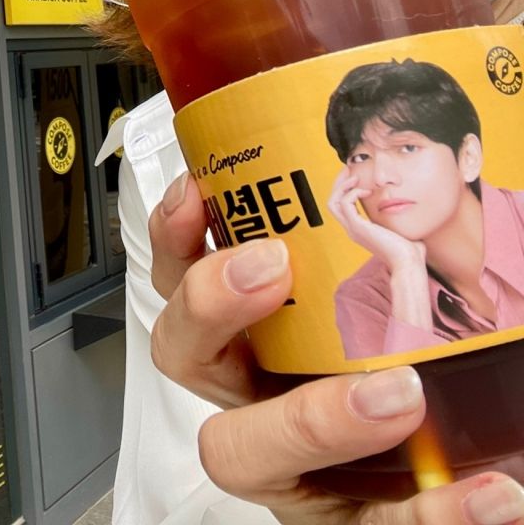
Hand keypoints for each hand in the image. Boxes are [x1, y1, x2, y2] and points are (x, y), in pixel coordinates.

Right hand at [148, 173, 523, 523]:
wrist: (452, 450)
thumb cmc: (405, 352)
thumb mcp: (379, 289)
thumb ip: (371, 237)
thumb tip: (384, 172)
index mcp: (247, 332)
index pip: (182, 277)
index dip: (173, 236)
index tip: (196, 192)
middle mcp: (250, 391)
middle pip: (182, 350)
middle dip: (208, 301)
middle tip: (267, 267)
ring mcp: (283, 462)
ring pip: (237, 449)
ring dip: (309, 418)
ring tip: (395, 394)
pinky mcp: (337, 520)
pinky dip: (423, 512)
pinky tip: (487, 492)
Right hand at [327, 167, 424, 269]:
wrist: (408, 262)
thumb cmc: (409, 250)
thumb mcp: (400, 228)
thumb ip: (397, 218)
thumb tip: (405, 207)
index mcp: (359, 229)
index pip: (341, 206)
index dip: (344, 189)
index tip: (355, 176)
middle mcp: (352, 229)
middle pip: (332, 202)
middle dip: (338, 183)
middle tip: (348, 169)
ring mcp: (353, 229)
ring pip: (333, 202)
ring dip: (342, 186)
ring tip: (355, 177)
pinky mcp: (358, 227)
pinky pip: (345, 203)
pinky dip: (353, 193)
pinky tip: (367, 191)